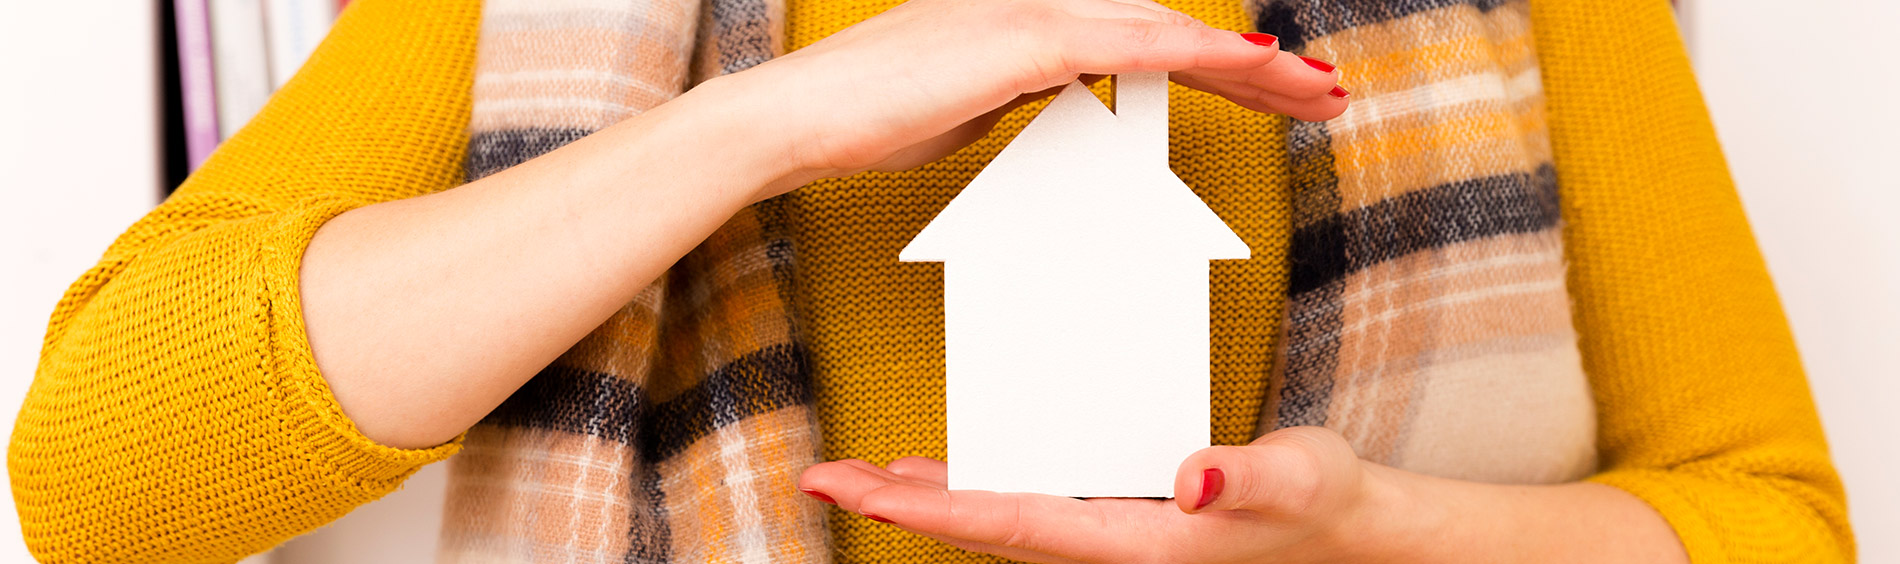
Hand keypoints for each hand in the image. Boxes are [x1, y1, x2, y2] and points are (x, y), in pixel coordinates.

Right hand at [693, 0, 1348, 201]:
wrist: (796, 116)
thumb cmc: (865, 118)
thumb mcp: (964, 110)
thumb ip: (1021, 100)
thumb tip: (1068, 111)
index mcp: (1030, 15)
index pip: (1143, 36)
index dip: (1215, 62)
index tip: (1272, 90)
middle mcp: (1040, 0)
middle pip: (1170, 27)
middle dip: (1254, 66)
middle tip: (1321, 93)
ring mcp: (1034, 12)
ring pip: (1168, 29)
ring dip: (1251, 64)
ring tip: (1317, 92)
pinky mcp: (1025, 38)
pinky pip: (1136, 43)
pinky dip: (1200, 54)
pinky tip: (1255, 67)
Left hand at [797, 427, 1411, 563]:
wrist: (1345, 531)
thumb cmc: (1320, 502)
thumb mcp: (1295, 478)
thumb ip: (1245, 478)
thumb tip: (1194, 478)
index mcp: (1130, 544)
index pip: (1009, 524)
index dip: (929, 510)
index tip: (861, 490)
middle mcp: (1102, 550)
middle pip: (978, 529)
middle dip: (897, 506)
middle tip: (819, 477)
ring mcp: (1103, 538)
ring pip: (992, 522)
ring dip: (923, 502)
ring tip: (858, 478)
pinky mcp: (1110, 522)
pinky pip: (1022, 510)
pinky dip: (971, 492)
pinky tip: (941, 476)